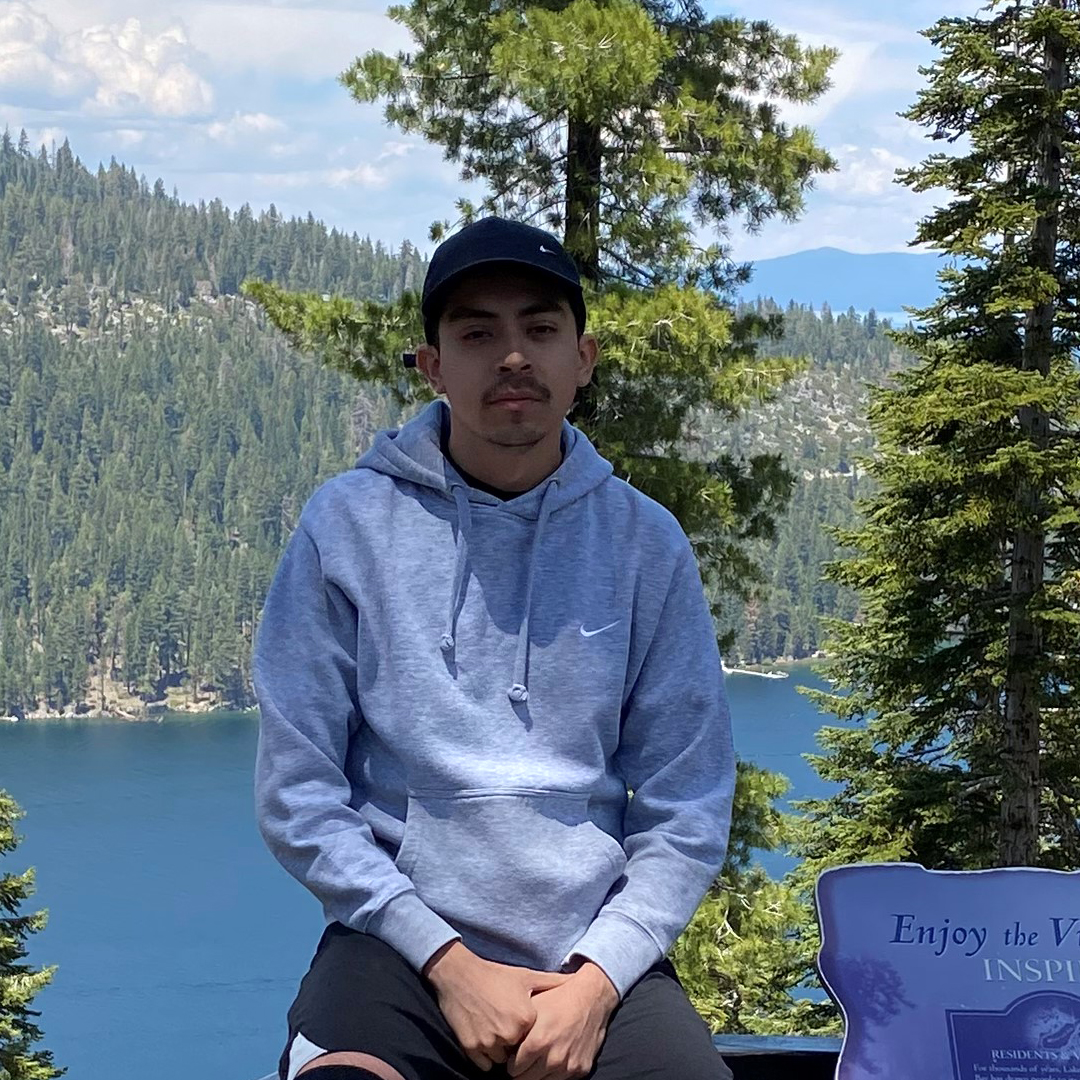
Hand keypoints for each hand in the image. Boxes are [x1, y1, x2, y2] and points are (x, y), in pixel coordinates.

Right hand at [423, 941, 570, 1071]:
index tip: (523, 1020)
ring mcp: (488, 1043)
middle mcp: (508, 1034)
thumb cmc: (495, 975)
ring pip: (501, 1061)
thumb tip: (574, 981)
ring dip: (500, 1051)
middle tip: (506, 1024)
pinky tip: (484, 1034)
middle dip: (515, 1044)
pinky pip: (484, 1064)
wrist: (459, 974)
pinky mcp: (470, 1048)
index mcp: (526, 1018)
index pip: (536, 1040)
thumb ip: (552, 982)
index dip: (530, 1032)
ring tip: (494, 1028)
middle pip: (519, 1053)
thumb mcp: (526, 976)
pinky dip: (485, 1056)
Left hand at [506, 962, 618, 1079]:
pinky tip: (556, 1054)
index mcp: (537, 1042)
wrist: (591, 997)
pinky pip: (561, 1079)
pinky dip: (556, 1071)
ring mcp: (568, 1066)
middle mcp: (552, 1059)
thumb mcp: (532, 1007)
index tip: (514, 1055)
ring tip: (540, 1056)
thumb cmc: (558, 998)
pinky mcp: (581, 1069)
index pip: (513, 1070)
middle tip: (525, 1058)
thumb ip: (516, 1030)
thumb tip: (503, 1045)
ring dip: (539, 1073)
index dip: (511, 1062)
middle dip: (522, 1071)